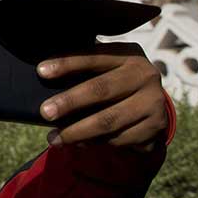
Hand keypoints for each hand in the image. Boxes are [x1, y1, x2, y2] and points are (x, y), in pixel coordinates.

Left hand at [35, 45, 168, 149]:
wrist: (153, 103)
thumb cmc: (115, 79)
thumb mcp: (106, 66)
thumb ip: (83, 67)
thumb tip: (43, 73)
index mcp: (128, 55)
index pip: (94, 57)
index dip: (67, 63)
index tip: (41, 71)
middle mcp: (145, 76)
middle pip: (101, 89)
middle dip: (70, 102)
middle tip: (45, 112)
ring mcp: (153, 102)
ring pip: (109, 121)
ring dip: (77, 132)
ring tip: (54, 138)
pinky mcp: (155, 126)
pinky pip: (119, 139)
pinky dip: (95, 143)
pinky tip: (78, 143)